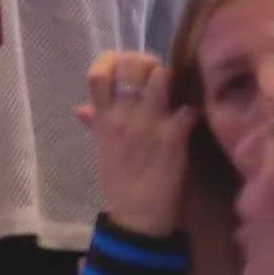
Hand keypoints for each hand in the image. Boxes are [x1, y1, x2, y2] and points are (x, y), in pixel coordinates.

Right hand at [77, 51, 193, 237]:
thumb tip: (82, 109)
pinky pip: (187, 110)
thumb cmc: (118, 181)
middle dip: (148, 63)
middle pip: (133, 68)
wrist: (137, 215)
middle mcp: (124, 116)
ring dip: (171, 79)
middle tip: (156, 73)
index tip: (122, 63)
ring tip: (175, 89)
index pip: (98, 75)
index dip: (111, 60)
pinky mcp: (174, 139)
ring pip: (162, 79)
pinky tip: (191, 118)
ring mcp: (149, 125)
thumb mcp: (101, 149)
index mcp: (103, 118)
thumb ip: (96, 124)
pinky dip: (192, 111)